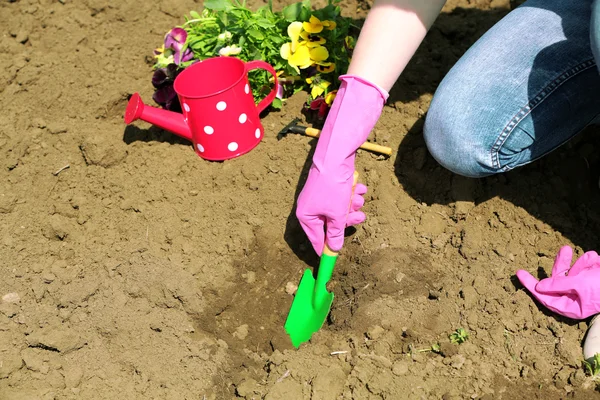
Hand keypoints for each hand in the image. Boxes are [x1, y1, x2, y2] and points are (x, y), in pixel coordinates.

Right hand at [295, 75, 387, 254]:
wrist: (335, 157)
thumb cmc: (332, 187)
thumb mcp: (336, 214)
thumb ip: (336, 233)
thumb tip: (334, 248)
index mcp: (306, 216)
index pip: (316, 240)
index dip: (326, 250)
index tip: (333, 261)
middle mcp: (311, 207)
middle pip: (332, 224)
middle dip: (347, 220)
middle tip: (359, 218)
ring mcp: (321, 197)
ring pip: (340, 211)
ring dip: (352, 206)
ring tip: (358, 197)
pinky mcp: (330, 187)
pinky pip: (342, 198)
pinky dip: (351, 195)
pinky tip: (358, 188)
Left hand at [516, 246, 599, 318]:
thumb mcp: (581, 284)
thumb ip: (560, 284)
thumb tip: (539, 287)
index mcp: (570, 308)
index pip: (544, 297)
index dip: (531, 285)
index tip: (518, 273)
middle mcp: (573, 299)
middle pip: (556, 281)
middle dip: (563, 265)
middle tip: (563, 250)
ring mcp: (581, 288)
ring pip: (571, 271)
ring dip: (583, 263)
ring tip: (594, 259)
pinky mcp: (588, 278)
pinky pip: (583, 266)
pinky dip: (591, 262)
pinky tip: (599, 261)